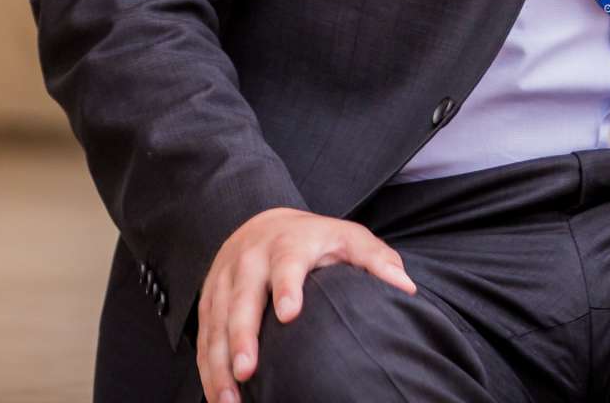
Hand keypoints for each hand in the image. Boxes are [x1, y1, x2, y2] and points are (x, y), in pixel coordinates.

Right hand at [196, 206, 416, 402]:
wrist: (263, 224)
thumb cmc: (316, 239)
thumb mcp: (349, 238)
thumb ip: (377, 260)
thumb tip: (406, 287)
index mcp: (288, 245)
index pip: (287, 265)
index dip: (287, 287)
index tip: (290, 314)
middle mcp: (250, 261)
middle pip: (243, 300)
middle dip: (242, 337)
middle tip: (247, 372)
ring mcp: (224, 281)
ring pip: (216, 324)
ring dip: (219, 363)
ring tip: (229, 399)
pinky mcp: (208, 300)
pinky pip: (203, 337)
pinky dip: (206, 368)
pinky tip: (217, 396)